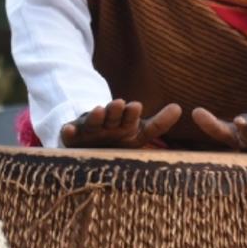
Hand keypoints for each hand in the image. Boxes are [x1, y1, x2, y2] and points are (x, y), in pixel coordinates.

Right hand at [60, 99, 181, 148]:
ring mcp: (89, 130)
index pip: (129, 117)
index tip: (136, 107)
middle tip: (119, 104)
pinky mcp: (73, 138)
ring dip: (95, 116)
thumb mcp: (139, 133)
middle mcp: (106, 124)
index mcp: (123, 123)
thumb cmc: (119, 139)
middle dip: (115, 110)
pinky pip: (69, 135)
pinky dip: (68, 132)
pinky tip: (67, 130)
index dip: (132, 113)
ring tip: (98, 111)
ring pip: (92, 122)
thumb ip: (158, 124)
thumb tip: (179, 108)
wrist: (90, 144)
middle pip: (111, 116)